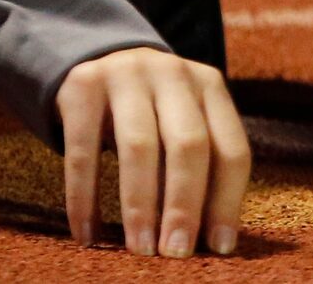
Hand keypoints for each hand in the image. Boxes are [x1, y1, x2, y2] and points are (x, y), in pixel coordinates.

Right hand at [57, 47, 249, 257]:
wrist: (100, 59)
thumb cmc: (154, 113)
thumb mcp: (183, 124)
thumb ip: (199, 168)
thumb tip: (208, 241)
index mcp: (210, 86)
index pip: (230, 149)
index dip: (227, 202)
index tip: (218, 248)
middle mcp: (172, 73)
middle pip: (188, 144)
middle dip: (184, 206)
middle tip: (175, 253)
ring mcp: (125, 72)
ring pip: (139, 146)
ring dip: (140, 206)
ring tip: (140, 250)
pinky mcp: (82, 83)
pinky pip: (83, 148)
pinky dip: (84, 196)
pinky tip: (86, 233)